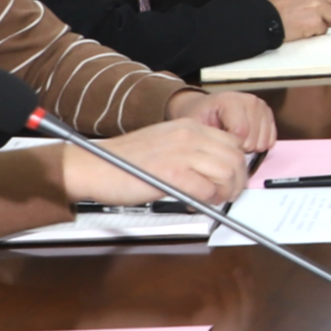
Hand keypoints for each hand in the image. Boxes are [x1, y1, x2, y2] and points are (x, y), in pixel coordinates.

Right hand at [66, 117, 250, 204]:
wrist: (94, 165)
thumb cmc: (124, 161)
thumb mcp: (165, 145)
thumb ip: (191, 153)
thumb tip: (215, 172)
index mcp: (189, 127)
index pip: (233, 143)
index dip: (236, 166)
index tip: (229, 180)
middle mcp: (189, 135)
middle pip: (236, 159)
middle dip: (236, 182)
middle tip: (224, 196)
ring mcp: (182, 153)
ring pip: (227, 174)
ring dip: (223, 193)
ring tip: (208, 201)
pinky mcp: (172, 174)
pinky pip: (207, 190)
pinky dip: (205, 201)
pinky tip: (192, 203)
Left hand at [168, 88, 275, 151]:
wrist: (204, 108)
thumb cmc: (200, 117)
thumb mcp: (195, 126)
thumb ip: (206, 138)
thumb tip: (219, 155)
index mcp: (231, 100)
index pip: (240, 132)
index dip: (229, 146)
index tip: (217, 144)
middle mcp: (250, 100)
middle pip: (253, 139)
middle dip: (239, 148)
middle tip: (225, 142)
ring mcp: (262, 106)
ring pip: (263, 142)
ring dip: (249, 147)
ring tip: (235, 140)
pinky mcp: (268, 114)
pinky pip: (271, 140)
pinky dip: (258, 144)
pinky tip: (246, 139)